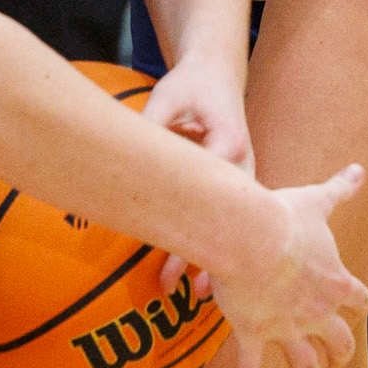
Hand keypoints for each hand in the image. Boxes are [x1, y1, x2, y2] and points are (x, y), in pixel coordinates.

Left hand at [144, 57, 252, 306]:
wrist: (217, 73)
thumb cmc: (190, 85)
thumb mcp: (165, 98)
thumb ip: (150, 127)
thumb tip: (121, 159)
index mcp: (228, 143)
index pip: (208, 193)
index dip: (187, 227)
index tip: (169, 252)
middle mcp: (243, 164)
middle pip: (225, 219)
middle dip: (202, 253)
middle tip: (173, 285)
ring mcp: (246, 176)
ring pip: (234, 226)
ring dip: (216, 256)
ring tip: (200, 293)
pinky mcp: (239, 182)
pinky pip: (232, 219)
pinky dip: (221, 243)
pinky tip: (210, 274)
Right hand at [206, 164, 367, 367]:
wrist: (253, 237)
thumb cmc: (283, 215)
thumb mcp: (315, 200)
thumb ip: (339, 189)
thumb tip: (360, 167)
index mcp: (334, 281)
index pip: (357, 297)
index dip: (360, 303)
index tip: (362, 308)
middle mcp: (316, 312)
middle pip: (339, 341)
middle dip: (341, 353)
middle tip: (339, 362)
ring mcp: (286, 328)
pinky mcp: (254, 335)